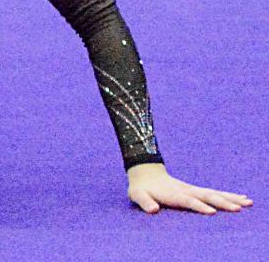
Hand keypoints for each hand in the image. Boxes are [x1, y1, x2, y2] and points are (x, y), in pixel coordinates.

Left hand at [127, 163, 252, 214]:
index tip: (212, 212)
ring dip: (230, 198)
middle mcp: (186, 191)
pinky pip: (214, 193)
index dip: (198, 206)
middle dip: (222, 202)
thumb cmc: (141, 188)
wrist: (145, 173)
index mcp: (173, 194)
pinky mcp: (196, 191)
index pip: (188, 201)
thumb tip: (153, 210)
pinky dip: (227, 196)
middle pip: (206, 196)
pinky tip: (240, 199)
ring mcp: (192, 190)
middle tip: (238, 208)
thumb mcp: (137, 195)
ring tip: (247, 202)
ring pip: (214, 194)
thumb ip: (145, 202)